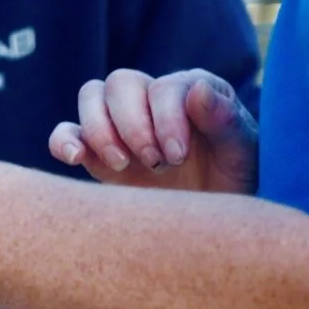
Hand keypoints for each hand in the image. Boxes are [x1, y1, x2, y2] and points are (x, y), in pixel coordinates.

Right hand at [48, 68, 256, 194]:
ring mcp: (120, 126)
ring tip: (123, 165)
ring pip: (90, 97)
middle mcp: (151, 101)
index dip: (165, 117)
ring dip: (100, 129)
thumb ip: (224, 119)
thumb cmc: (238, 183)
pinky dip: (64, 141)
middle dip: (132, 124)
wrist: (216, 225)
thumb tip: (197, 89)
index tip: (178, 156)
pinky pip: (66, 133)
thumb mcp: (244, 153)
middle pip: (120, 82)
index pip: (163, 86)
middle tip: (155, 163)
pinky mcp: (97, 154)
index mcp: (189, 92)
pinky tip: (77, 159)